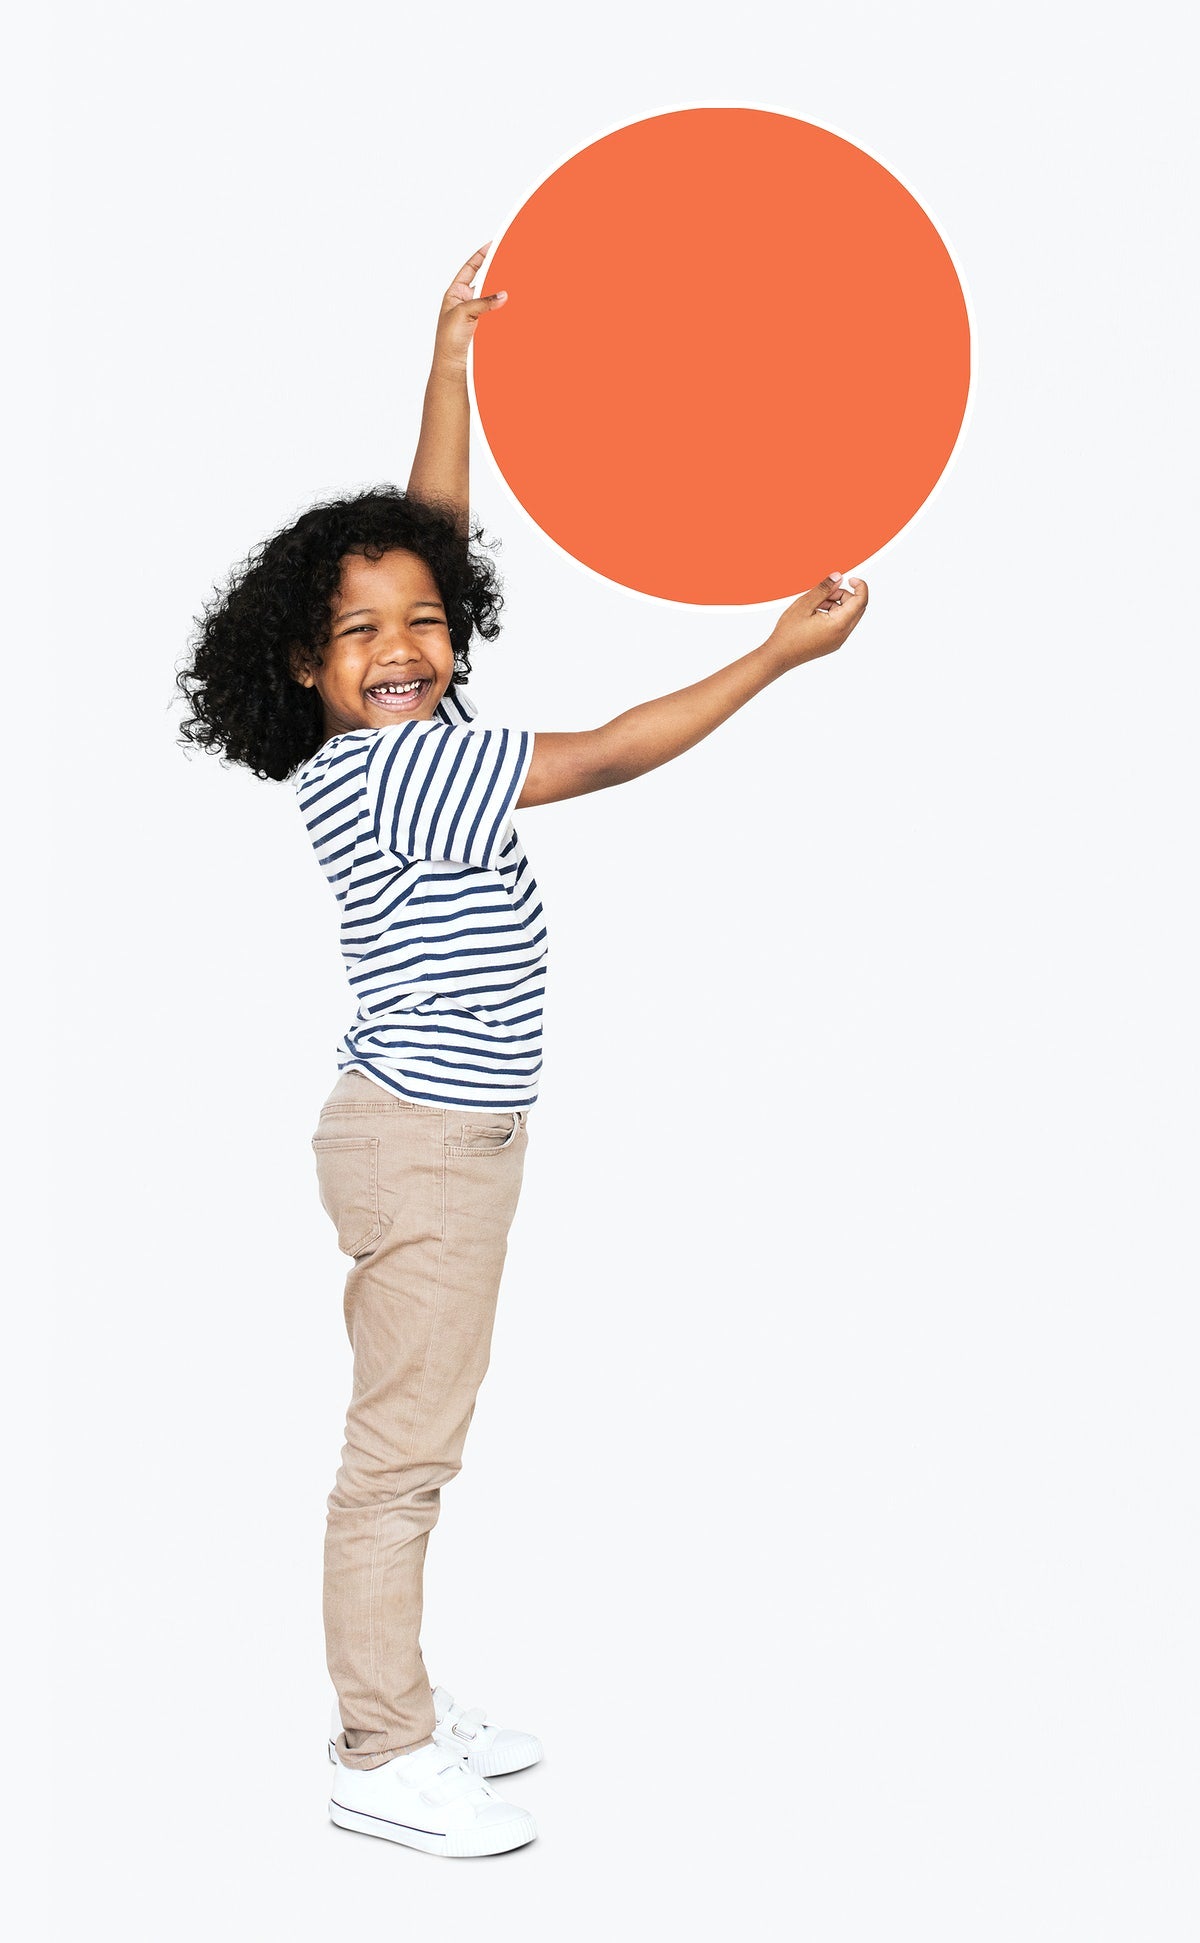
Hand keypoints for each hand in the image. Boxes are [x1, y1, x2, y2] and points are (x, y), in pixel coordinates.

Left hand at [431, 244, 507, 371]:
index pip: (470, 268)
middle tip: (510, 262)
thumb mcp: (463, 314)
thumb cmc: (449, 342)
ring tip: (516, 282)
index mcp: (455, 294)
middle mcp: (467, 303)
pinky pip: (499, 315)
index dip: (480, 256)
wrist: (453, 370)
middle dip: (497, 272)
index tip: (492, 245)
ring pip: (493, 299)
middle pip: (484, 281)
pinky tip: (516, 306)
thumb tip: (503, 294)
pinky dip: (507, 310)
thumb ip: (483, 302)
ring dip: (503, 293)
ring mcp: (478, 316)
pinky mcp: (487, 330)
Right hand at [766, 572, 868, 671]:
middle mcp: (842, 635)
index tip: (851, 578)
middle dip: (844, 595)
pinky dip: (833, 614)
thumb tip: (838, 577)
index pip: (861, 601)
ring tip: (815, 604)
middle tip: (825, 592)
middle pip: (856, 608)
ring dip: (836, 604)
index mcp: (838, 624)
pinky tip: (815, 613)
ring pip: (848, 615)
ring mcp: (838, 641)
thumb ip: (824, 589)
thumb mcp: (805, 604)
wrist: (779, 656)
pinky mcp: (832, 643)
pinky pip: (841, 624)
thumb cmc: (788, 633)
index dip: (860, 586)